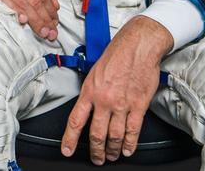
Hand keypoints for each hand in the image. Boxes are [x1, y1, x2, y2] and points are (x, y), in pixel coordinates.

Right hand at [0, 0, 59, 40]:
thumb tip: (55, 5)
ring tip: (42, 32)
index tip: (55, 23)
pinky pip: (5, 2)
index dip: (51, 10)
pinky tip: (22, 20)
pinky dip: (15, 12)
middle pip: (35, 0)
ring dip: (35, 20)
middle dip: (45, 19)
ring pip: (23, 3)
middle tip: (50, 32)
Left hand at [61, 15, 173, 163]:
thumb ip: (91, 91)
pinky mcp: (138, 105)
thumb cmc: (116, 54)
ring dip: (113, 150)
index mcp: (89, 91)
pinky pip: (133, 130)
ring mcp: (121, 104)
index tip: (66, 150)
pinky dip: (130, 143)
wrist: (137, 46)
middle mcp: (104, 100)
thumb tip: (88, 105)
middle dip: (96, 151)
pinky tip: (128, 149)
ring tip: (112, 156)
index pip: (75, 121)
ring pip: (115, 136)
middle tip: (97, 159)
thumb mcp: (94, 71)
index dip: (69, 139)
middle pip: (96, 134)